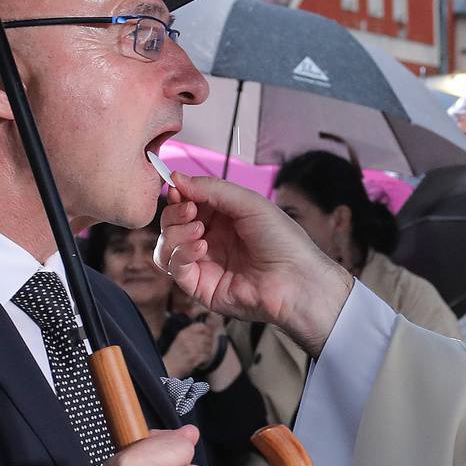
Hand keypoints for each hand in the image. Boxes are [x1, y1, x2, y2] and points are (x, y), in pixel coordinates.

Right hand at [157, 173, 352, 355]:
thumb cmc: (283, 241)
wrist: (297, 281)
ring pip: (167, 246)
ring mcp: (205, 264)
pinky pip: (175, 268)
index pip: (187, 203)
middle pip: (172, 224)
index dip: (179, 195)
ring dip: (176, 233)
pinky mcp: (201, 287)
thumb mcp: (249, 203)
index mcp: (224, 219)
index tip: (176, 187)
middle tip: (190, 210)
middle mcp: (212, 240)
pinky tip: (201, 247)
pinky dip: (182, 254)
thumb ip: (212, 189)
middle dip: (175, 213)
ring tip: (198, 230)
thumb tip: (176, 178)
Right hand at [161, 315, 217, 378]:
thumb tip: (209, 329)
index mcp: (184, 333)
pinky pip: (207, 356)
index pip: (201, 326)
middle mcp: (187, 339)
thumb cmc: (176, 354)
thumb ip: (192, 334)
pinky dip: (206, 359)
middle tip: (206, 348)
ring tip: (202, 355)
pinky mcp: (194, 357)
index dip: (208, 331)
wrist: (169, 367)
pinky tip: (201, 360)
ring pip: (208, 347)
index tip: (209, 335)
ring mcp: (190, 348)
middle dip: (209, 343)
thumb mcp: (181, 339)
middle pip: (207, 337)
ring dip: (208, 352)